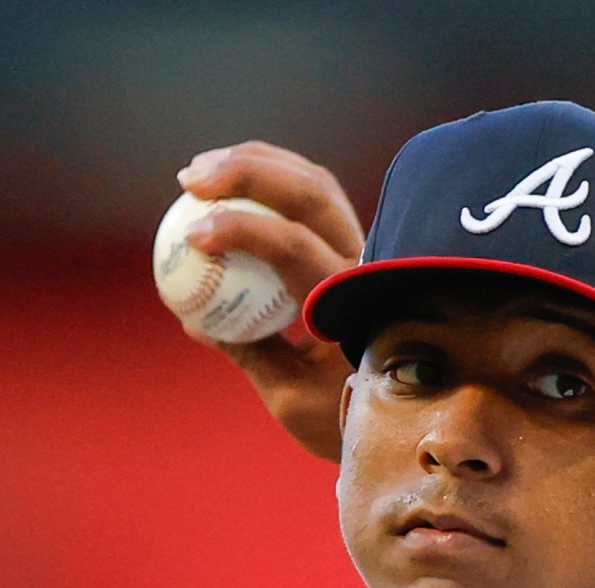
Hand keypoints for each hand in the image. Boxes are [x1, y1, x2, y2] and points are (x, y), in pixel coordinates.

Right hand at [175, 141, 365, 461]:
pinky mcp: (358, 243)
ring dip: (257, 164)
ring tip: (200, 172)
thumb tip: (192, 318)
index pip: (294, 246)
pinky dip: (272, 179)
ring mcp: (367, 248)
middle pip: (310, 193)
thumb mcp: (288, 397)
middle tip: (190, 180)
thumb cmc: (343, 417)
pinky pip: (314, 198)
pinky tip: (228, 182)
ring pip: (315, 183)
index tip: (192, 235)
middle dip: (245, 172)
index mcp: (351, 303)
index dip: (240, 230)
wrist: (404, 418)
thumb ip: (244, 351)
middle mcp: (367, 265)